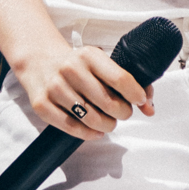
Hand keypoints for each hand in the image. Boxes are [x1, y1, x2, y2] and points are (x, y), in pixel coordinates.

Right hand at [16, 43, 154, 140]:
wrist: (39, 62)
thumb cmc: (78, 66)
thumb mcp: (100, 64)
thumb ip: (129, 83)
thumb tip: (149, 108)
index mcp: (89, 55)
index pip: (121, 78)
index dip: (136, 94)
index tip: (139, 100)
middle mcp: (70, 69)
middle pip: (108, 103)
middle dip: (123, 113)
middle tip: (122, 112)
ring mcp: (55, 87)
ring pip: (91, 118)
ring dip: (107, 125)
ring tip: (109, 121)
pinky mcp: (42, 104)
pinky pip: (71, 127)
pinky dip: (88, 133)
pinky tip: (95, 130)